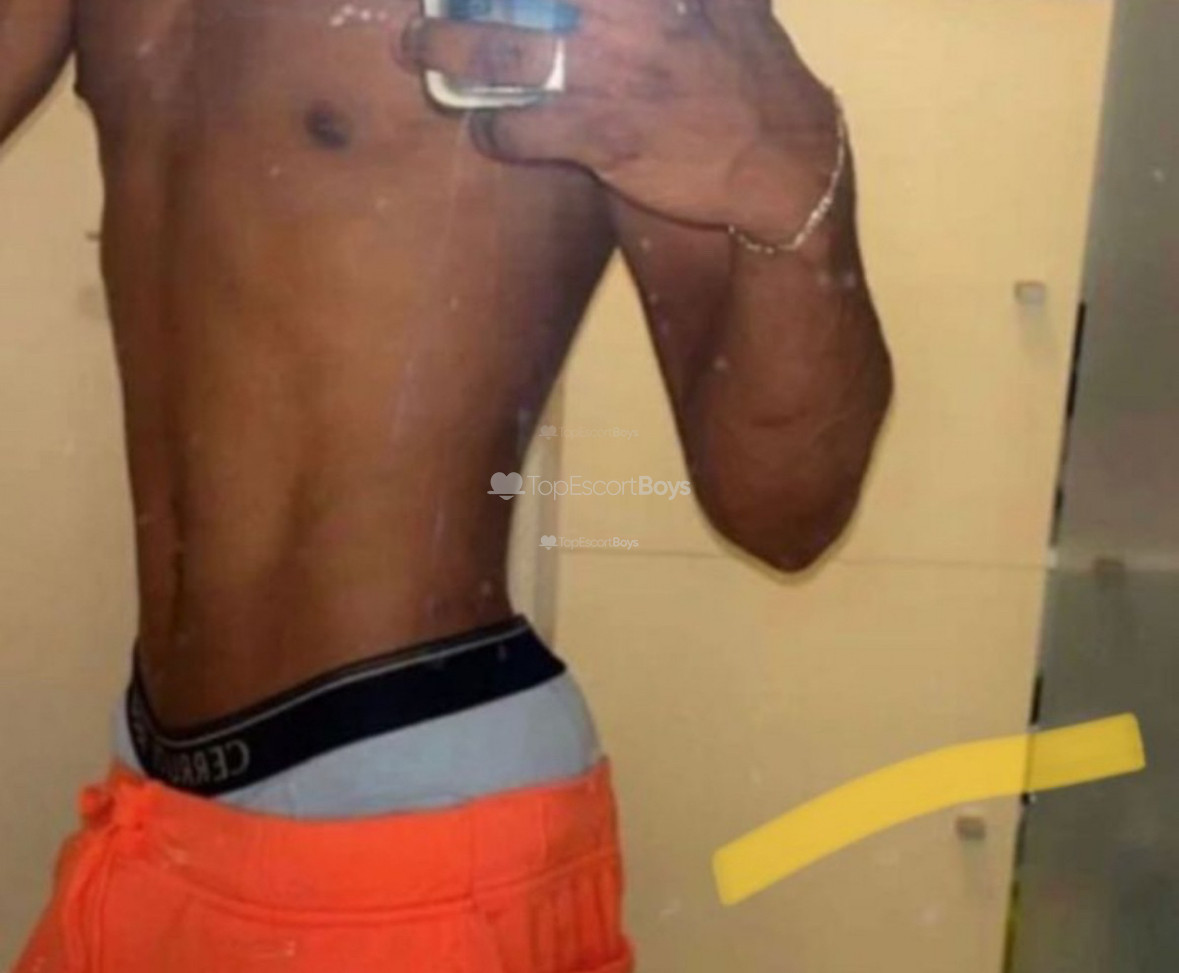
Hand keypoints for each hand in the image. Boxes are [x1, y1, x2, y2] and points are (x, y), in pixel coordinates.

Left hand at [397, 0, 842, 239]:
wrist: (782, 161)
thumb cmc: (751, 78)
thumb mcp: (731, 9)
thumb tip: (660, 0)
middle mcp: (621, 17)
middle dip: (460, 3)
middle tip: (426, 11)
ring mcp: (608, 74)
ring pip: (502, 54)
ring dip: (451, 54)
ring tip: (423, 57)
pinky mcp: (603, 136)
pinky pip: (524, 127)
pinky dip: (496, 128)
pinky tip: (487, 129)